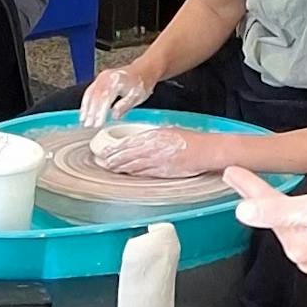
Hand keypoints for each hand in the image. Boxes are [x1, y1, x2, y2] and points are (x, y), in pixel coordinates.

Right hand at [79, 64, 152, 127]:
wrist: (143, 71)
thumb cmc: (141, 84)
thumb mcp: (136, 97)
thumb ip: (124, 106)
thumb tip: (114, 116)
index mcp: (117, 81)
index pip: (105, 98)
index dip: (100, 112)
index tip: (98, 123)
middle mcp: (107, 77)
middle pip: (96, 96)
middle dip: (91, 112)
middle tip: (89, 124)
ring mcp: (102, 77)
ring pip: (90, 93)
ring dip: (86, 108)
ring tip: (84, 120)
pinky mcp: (99, 79)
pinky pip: (90, 91)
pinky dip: (86, 102)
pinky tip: (85, 111)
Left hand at [99, 126, 216, 177]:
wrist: (204, 151)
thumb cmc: (189, 140)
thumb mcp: (166, 132)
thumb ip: (151, 138)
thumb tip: (138, 143)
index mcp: (152, 137)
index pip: (126, 144)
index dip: (113, 150)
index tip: (104, 152)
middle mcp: (151, 149)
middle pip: (126, 157)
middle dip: (112, 161)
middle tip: (102, 163)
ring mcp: (156, 162)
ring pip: (132, 167)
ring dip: (119, 168)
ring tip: (110, 169)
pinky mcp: (162, 173)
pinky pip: (143, 174)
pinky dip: (133, 174)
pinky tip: (126, 174)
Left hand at [225, 167, 306, 278]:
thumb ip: (279, 212)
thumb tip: (243, 213)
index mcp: (299, 244)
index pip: (265, 210)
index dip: (248, 187)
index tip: (233, 171)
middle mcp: (306, 255)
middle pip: (278, 219)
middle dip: (262, 198)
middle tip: (244, 176)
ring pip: (295, 226)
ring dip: (282, 208)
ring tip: (268, 187)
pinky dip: (305, 217)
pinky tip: (306, 206)